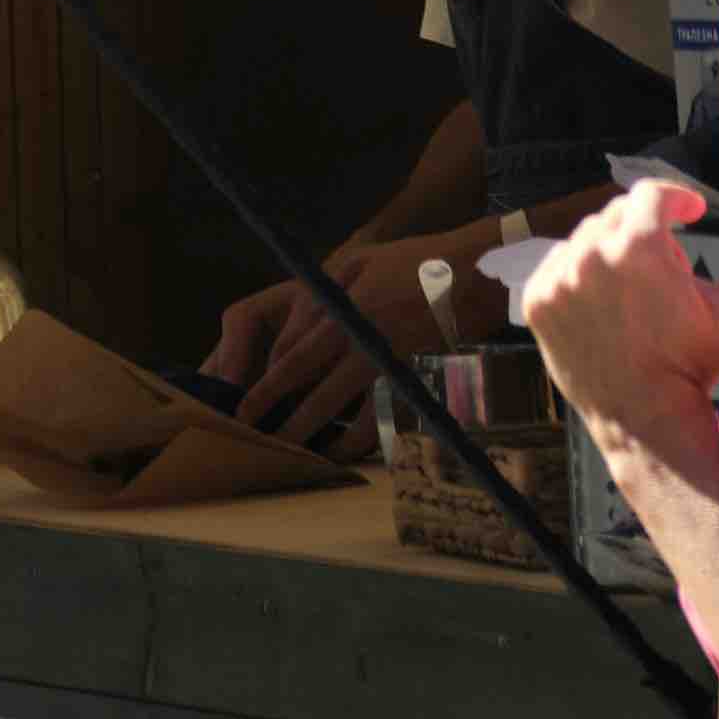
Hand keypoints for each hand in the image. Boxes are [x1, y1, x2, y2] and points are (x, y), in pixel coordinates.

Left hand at [228, 237, 441, 447]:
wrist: (475, 271)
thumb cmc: (407, 262)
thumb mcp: (354, 264)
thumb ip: (315, 300)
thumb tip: (284, 341)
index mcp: (347, 313)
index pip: (297, 359)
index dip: (268, 389)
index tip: (244, 409)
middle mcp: (370, 344)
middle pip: (321, 395)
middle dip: (290, 424)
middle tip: (263, 445)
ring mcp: (397, 365)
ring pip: (357, 416)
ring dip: (328, 439)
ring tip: (304, 455)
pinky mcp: (419, 378)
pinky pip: (391, 417)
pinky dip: (368, 439)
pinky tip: (347, 450)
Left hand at [516, 179, 718, 458]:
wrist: (644, 416)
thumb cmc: (694, 364)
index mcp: (640, 246)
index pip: (653, 193)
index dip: (676, 199)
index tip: (689, 212)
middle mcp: (592, 254)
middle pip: (618, 214)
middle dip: (646, 231)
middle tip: (667, 266)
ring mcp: (559, 277)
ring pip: (586, 239)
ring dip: (611, 252)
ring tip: (635, 289)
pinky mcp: (537, 299)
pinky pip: (558, 265)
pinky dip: (578, 274)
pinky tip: (604, 301)